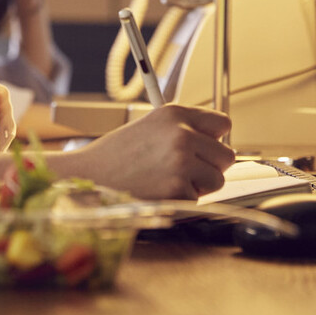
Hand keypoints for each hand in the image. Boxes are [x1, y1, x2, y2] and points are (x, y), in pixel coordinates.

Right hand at [66, 105, 234, 199]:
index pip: (222, 123)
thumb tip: (219, 143)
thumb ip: (185, 129)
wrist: (88, 176)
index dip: (215, 139)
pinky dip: (182, 200)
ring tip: (168, 180)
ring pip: (217, 180)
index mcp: (176, 113)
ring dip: (198, 185)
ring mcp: (181, 162)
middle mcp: (182, 134)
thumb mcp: (151, 126)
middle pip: (227, 155)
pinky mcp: (177, 190)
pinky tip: (158, 192)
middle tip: (186, 170)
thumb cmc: (118, 154)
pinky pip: (198, 200)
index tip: (207, 147)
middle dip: (211, 166)